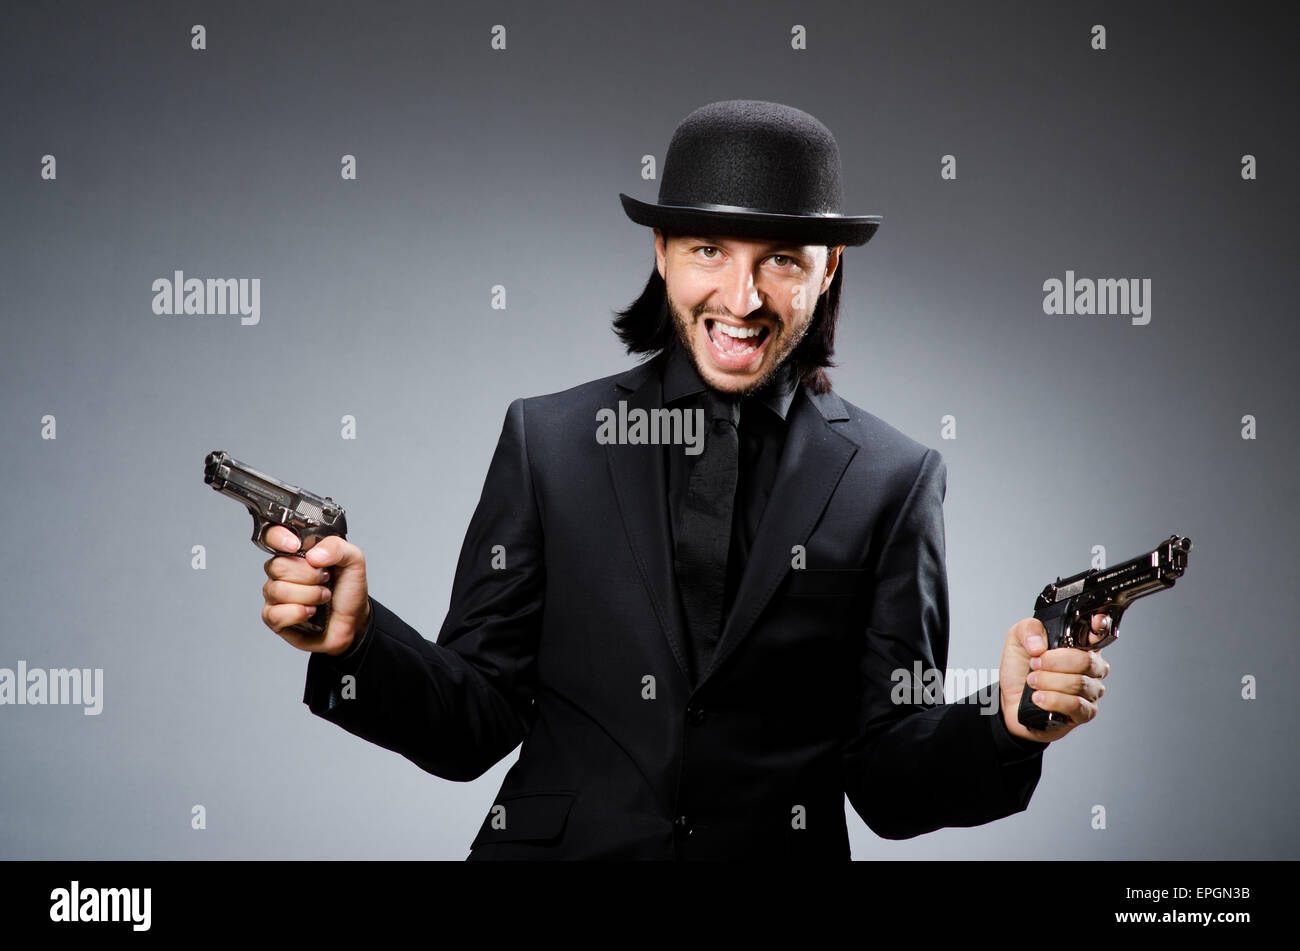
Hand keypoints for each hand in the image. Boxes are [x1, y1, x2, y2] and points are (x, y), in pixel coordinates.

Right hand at [261, 524, 369, 655]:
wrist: (354, 622)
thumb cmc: (348, 591)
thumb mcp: (354, 561)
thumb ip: (337, 547)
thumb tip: (313, 555)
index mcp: (298, 553)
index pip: (272, 536)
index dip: (278, 538)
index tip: (296, 546)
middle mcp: (283, 572)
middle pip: (277, 566)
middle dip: (309, 576)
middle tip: (326, 580)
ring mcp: (276, 595)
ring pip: (278, 590)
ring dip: (308, 596)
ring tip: (323, 597)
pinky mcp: (274, 618)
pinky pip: (274, 614)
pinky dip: (298, 614)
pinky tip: (310, 612)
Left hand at [999, 613, 1110, 742]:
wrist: (1009, 699)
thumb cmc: (1020, 670)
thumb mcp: (1017, 640)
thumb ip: (1028, 630)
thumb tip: (1040, 645)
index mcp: (1080, 646)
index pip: (1098, 634)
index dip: (1099, 627)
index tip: (1094, 622)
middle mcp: (1091, 668)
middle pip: (1086, 661)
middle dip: (1054, 662)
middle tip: (1035, 663)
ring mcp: (1090, 691)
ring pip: (1079, 684)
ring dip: (1048, 681)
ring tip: (1032, 682)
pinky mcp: (1083, 713)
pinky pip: (1075, 705)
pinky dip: (1053, 700)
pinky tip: (1039, 698)